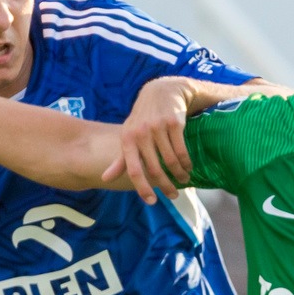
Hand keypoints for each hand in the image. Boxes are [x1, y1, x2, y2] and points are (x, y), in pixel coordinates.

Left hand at [109, 76, 194, 204]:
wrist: (161, 92)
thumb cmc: (143, 118)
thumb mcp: (129, 135)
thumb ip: (120, 159)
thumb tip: (105, 179)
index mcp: (127, 139)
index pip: (133, 170)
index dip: (141, 188)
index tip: (152, 201)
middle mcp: (141, 133)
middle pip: (154, 169)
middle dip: (165, 186)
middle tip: (173, 195)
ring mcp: (157, 128)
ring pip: (170, 161)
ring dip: (179, 175)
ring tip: (184, 180)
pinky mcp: (174, 123)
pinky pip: (181, 150)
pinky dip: (186, 163)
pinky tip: (188, 167)